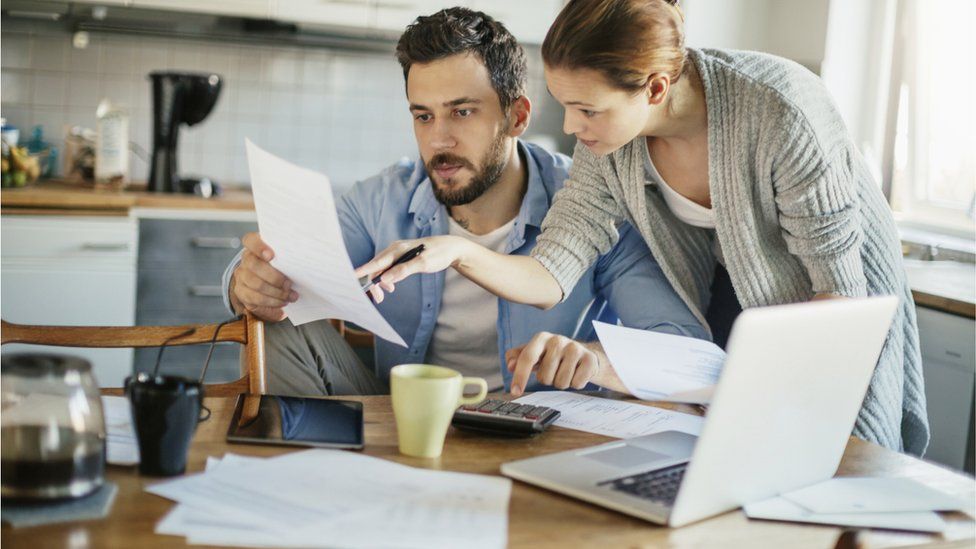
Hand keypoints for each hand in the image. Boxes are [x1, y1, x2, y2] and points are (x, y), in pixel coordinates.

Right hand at [229, 232, 297, 321]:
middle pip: (253, 265)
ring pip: (256, 284)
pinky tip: (282, 302)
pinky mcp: (242, 291)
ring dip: (276, 292)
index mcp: (256, 246)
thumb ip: (288, 256)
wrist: (270, 283)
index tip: (271, 256)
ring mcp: (242, 275)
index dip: (259, 247)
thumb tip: (305, 258)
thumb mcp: (285, 259)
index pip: (250, 240)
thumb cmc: (282, 267)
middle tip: (289, 284)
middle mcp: (246, 259)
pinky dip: (271, 302)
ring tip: (291, 296)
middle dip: (274, 277)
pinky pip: (255, 298)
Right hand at [354, 236, 469, 302]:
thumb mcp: (423, 263)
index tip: (351, 276)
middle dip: (375, 283)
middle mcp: (395, 249)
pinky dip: (387, 278)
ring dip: (381, 282)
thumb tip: (386, 279)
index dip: (363, 270)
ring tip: (388, 293)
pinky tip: (391, 286)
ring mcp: (398, 253)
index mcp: (398, 249)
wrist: (451, 248)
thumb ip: (404, 270)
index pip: (377, 261)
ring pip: (382, 268)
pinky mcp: (402, 258)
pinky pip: (388, 268)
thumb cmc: (438, 254)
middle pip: (377, 266)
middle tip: (379, 299)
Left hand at [505, 332, 602, 395]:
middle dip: (547, 379)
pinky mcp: (589, 359)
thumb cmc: (554, 356)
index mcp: (541, 338)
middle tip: (553, 370)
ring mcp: (575, 348)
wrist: (583, 354)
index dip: (520, 376)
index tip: (515, 391)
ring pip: (560, 383)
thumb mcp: (534, 354)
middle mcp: (558, 340)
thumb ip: (517, 358)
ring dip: (561, 382)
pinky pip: (576, 384)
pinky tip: (576, 373)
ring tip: (565, 371)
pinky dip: (575, 384)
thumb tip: (510, 365)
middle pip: (544, 377)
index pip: (527, 358)